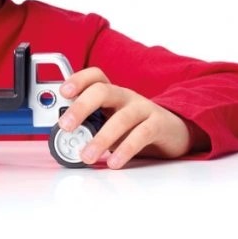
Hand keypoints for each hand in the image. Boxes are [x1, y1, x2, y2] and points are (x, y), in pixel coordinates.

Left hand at [57, 67, 192, 168]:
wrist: (174, 132)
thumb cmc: (135, 127)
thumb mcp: (110, 123)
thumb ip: (90, 126)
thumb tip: (63, 139)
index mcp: (111, 93)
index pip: (95, 77)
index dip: (78, 79)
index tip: (63, 92)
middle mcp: (125, 96)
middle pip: (103, 91)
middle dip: (81, 107)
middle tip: (66, 126)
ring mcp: (143, 108)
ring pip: (121, 117)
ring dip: (102, 138)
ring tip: (87, 156)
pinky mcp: (158, 124)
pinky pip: (142, 134)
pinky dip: (126, 149)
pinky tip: (115, 161)